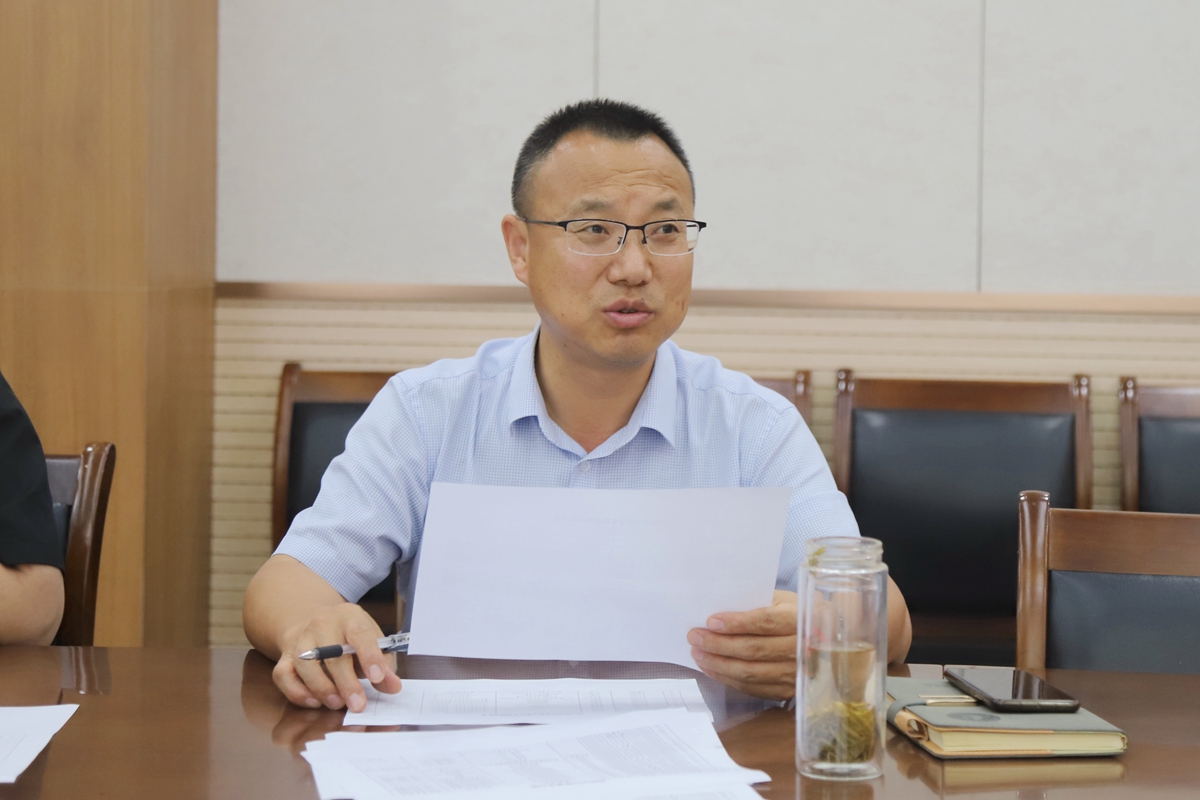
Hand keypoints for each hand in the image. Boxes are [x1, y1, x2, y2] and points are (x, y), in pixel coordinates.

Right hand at [272, 602, 401, 710]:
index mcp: (350, 616)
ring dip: (321, 688)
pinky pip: (284, 675)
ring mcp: (301, 639)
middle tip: (358, 704)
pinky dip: (297, 692)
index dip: (370, 656)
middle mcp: (322, 624)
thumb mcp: (371, 641)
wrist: (316, 622)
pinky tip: (314, 701)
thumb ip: (383, 665)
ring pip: (305, 665)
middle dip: (346, 683)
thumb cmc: (350, 637)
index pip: (360, 633)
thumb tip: (394, 687)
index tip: (378, 678)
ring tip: (337, 703)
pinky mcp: (285, 656)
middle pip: (332, 654)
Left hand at [687, 590, 796, 700]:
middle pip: (754, 650)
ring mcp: (796, 674)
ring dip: (719, 664)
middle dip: (719, 644)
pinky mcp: (787, 690)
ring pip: (751, 672)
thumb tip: (722, 608)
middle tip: (695, 637)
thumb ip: (759, 603)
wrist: (829, 643)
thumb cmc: (800, 615)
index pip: (766, 622)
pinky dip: (729, 679)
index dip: (737, 623)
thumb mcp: (785, 600)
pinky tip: (713, 668)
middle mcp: (802, 649)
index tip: (711, 622)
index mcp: (801, 619)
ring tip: (698, 653)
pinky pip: (753, 688)